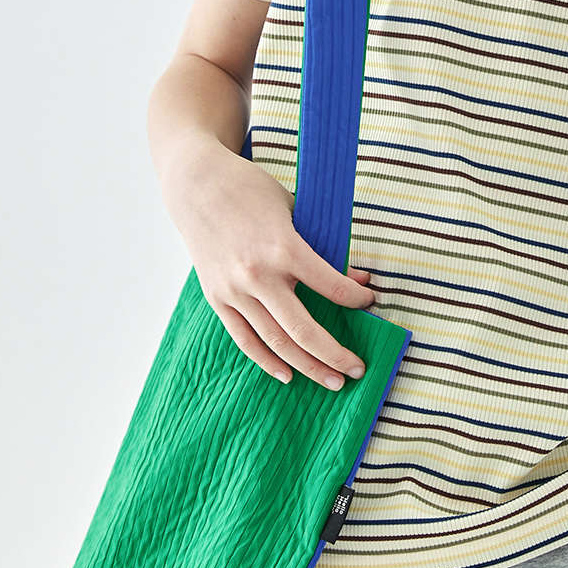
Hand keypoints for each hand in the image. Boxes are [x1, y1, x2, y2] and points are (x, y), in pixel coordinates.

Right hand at [166, 143, 376, 387]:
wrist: (197, 185)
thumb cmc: (251, 191)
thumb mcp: (295, 210)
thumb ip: (322, 247)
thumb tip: (357, 279)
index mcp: (283, 247)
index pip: (331, 287)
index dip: (356, 299)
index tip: (370, 302)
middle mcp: (258, 275)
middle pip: (303, 330)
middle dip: (335, 354)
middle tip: (358, 370)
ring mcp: (234, 290)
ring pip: (276, 342)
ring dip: (308, 366)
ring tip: (333, 381)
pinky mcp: (217, 298)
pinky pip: (245, 339)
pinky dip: (267, 361)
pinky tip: (288, 374)